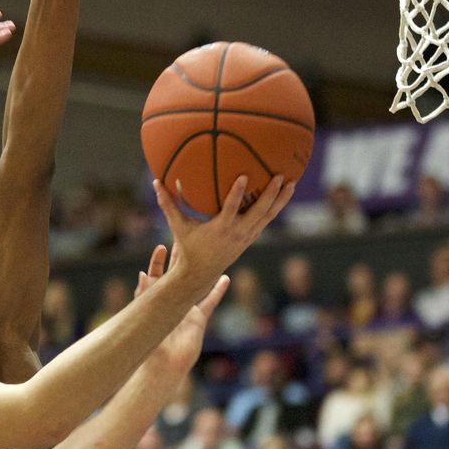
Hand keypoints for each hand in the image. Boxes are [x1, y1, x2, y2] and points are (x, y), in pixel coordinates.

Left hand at [135, 245, 228, 378]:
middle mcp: (171, 301)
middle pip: (177, 273)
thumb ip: (144, 294)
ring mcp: (186, 308)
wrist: (165, 365)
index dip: (158, 261)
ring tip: (209, 251)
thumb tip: (142, 273)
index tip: (161, 247)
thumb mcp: (145, 315)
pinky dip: (218, 290)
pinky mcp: (198, 319)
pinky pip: (210, 302)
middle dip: (180, 256)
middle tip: (186, 237)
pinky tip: (226, 278)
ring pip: (196, 283)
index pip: (156, 274)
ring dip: (202, 269)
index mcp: (155, 299)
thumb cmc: (150, 343)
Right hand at [154, 174, 294, 299]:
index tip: (244, 176)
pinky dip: (275, 208)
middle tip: (280, 176)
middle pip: (259, 212)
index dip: (237, 192)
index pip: (231, 208)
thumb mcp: (178, 226)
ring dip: (281, 200)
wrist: (200, 273)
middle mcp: (237, 232)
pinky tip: (283, 195)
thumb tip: (156, 182)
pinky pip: (266, 220)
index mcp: (221, 228)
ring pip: (268, 216)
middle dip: (271, 194)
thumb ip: (168, 205)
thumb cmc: (188, 247)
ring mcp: (247, 236)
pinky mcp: (251, 238)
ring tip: (292, 183)